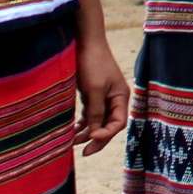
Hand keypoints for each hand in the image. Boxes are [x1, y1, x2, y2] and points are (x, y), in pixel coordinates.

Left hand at [74, 33, 131, 156]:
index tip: (91, 138)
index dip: (106, 134)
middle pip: (108, 125)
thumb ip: (95, 112)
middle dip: (96, 138)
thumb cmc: (93, 63)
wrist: (85, 41)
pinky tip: (72, 129)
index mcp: (121, 97)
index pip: (118, 123)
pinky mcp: (92, 94)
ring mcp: (103, 96)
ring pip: (97, 121)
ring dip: (86, 132)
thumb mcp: (94, 89)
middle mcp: (115, 99)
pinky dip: (82, 123)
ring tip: (72, 141)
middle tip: (83, 152)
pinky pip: (89, 114)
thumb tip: (94, 133)